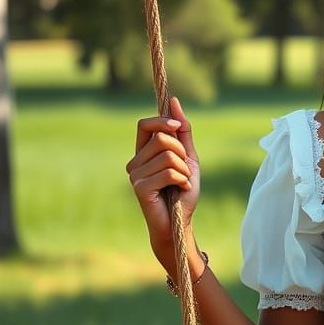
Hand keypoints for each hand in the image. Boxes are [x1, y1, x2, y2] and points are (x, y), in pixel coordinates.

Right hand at [127, 96, 199, 246]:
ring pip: (168, 156)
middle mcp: (135, 162)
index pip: (145, 124)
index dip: (163, 122)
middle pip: (162, 139)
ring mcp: (135, 175)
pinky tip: (181, 191)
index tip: (178, 128)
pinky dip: (182, 180)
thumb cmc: (183, 192)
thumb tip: (174, 102)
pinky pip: (169, 172)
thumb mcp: (188, 158)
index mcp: (143, 153)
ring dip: (185, 170)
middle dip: (182, 153)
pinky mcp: (140, 188)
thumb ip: (183, 132)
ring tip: (182, 183)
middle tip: (185, 171)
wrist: (180, 223)